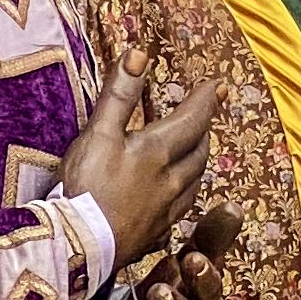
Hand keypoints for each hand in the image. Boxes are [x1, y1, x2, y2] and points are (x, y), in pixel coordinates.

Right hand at [57, 62, 213, 270]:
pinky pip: (185, 205)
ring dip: (199, 158)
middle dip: (205, 128)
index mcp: (158, 152)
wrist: (80, 245)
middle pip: (199, 150)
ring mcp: (167, 209)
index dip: (206, 100)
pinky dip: (188, 188)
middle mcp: (171, 180)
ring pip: (196, 179)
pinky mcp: (157, 231)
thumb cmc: (86, 186)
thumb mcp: (99, 132)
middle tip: (206, 113)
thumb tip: (139, 54)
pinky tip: (179, 191)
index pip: (192, 119)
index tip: (220, 85)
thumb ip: (119, 94)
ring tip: (196, 147)